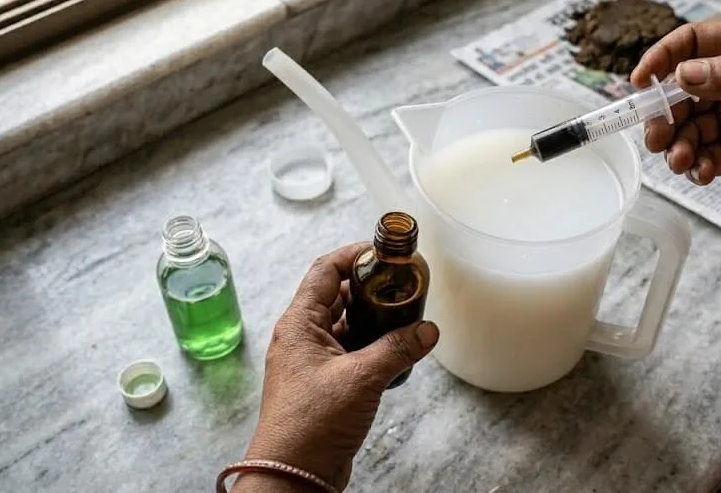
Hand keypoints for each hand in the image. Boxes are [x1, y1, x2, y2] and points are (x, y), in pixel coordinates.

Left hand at [242, 243, 439, 490]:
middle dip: (369, 286)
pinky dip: (373, 346)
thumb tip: (427, 330)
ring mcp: (313, 362)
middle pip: (337, 295)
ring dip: (373, 318)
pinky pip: (351, 352)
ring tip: (405, 313)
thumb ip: (398, 348)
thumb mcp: (362, 378)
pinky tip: (397, 350)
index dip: (353, 255)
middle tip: (401, 282)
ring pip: (346, 325)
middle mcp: (302, 337)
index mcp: (299, 324)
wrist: (293, 474)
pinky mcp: (325, 384)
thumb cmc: (311, 424)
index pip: (324, 271)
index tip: (382, 250)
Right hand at [630, 21, 720, 208]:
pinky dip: (694, 167)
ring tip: (680, 159)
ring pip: (685, 129)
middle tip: (657, 132)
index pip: (694, 44)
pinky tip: (702, 172)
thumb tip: (685, 73)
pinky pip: (702, 158)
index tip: (642, 80)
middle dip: (662, 112)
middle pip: (679, 91)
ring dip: (674, 144)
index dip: (663, 58)